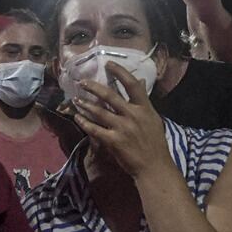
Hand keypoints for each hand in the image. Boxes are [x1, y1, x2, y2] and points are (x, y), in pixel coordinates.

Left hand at [71, 63, 174, 179]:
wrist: (154, 167)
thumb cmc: (155, 143)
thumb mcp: (153, 118)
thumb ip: (144, 101)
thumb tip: (140, 81)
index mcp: (145, 108)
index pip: (132, 84)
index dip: (120, 72)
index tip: (109, 64)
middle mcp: (133, 115)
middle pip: (110, 95)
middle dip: (93, 87)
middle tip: (82, 82)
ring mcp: (122, 128)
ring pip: (99, 111)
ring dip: (85, 104)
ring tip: (76, 99)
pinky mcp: (113, 141)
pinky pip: (94, 129)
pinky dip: (84, 122)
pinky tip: (77, 118)